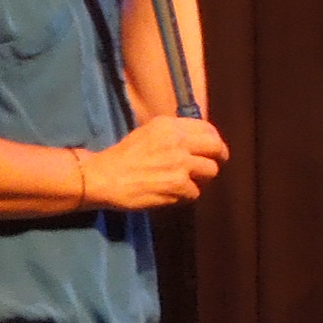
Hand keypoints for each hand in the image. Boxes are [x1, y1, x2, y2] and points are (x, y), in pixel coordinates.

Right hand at [84, 114, 228, 208]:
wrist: (103, 178)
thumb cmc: (124, 156)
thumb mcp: (148, 133)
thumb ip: (174, 135)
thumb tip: (200, 140)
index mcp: (170, 126)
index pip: (207, 129)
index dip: (214, 140)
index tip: (213, 148)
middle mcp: (178, 141)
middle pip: (217, 148)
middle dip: (219, 157)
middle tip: (213, 164)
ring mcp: (180, 164)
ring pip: (210, 171)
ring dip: (201, 179)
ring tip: (185, 181)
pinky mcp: (178, 185)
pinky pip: (195, 192)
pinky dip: (185, 196)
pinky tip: (170, 193)